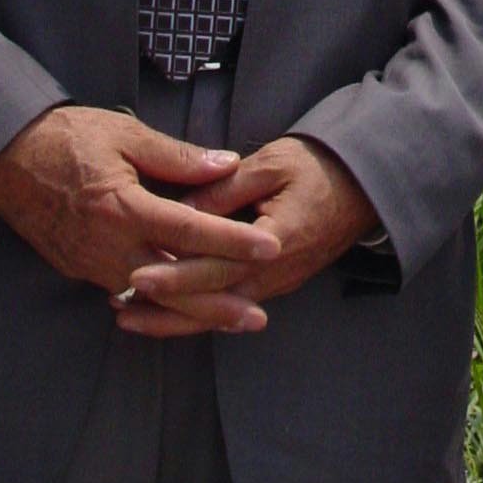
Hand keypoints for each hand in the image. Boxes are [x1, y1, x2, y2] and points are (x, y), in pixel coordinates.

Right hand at [0, 106, 281, 332]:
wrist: (5, 155)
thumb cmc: (67, 136)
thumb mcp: (126, 134)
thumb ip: (178, 156)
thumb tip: (227, 164)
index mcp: (121, 206)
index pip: (189, 230)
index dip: (232, 242)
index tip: (270, 248)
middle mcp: (106, 244)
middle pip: (172, 284)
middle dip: (216, 304)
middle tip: (257, 317)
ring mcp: (89, 263)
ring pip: (149, 297)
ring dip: (190, 310)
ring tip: (232, 319)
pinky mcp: (78, 269)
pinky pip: (125, 292)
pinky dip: (157, 303)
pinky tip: (183, 308)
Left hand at [112, 136, 377, 337]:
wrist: (364, 186)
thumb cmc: (318, 166)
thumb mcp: (271, 165)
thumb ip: (225, 189)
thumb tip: (181, 210)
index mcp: (277, 242)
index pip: (217, 267)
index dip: (176, 276)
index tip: (136, 278)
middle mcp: (276, 273)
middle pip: (213, 300)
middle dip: (165, 308)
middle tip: (118, 308)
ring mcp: (277, 283)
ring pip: (219, 310)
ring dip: (176, 317)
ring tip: (130, 317)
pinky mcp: (275, 283)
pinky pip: (231, 303)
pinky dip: (198, 311)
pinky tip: (167, 311)